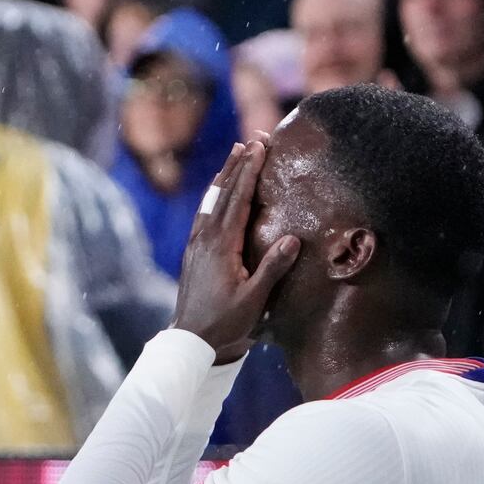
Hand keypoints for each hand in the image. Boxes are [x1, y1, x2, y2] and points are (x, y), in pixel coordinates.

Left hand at [171, 138, 300, 363]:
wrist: (191, 342)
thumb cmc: (225, 323)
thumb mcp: (254, 299)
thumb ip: (272, 268)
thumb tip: (292, 238)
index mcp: (221, 245)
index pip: (239, 198)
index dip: (250, 171)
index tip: (259, 146)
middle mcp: (205, 239)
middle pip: (223, 193)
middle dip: (238, 166)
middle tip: (251, 141)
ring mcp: (196, 245)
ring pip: (211, 202)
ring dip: (224, 178)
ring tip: (234, 157)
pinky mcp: (193, 254)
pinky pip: (204, 216)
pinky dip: (213, 198)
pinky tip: (216, 196)